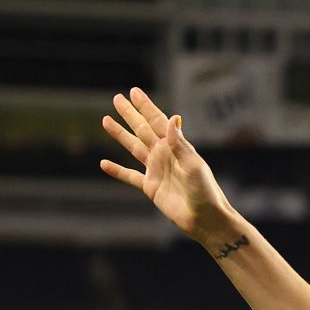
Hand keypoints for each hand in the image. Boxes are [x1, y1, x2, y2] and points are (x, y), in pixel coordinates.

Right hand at [99, 88, 239, 246]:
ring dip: (120, 134)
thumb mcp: (193, 165)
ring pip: (133, 147)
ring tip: (105, 120)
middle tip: (117, 98)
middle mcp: (164, 155)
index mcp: (175, 147)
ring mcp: (156, 170)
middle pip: (142, 130)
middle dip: (130, 114)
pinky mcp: (150, 187)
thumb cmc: (205, 191)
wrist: (204, 218)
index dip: (145, 106)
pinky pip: (130, 176)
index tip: (134, 91)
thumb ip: (180, 143)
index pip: (157, 121)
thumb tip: (173, 117)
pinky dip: (116, 170)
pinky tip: (104, 163)